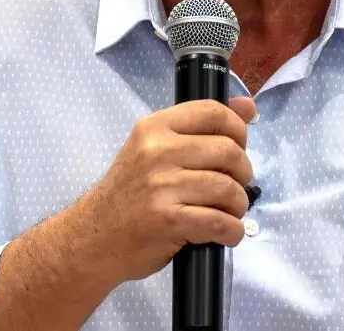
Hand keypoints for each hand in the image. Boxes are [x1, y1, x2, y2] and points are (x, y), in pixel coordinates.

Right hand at [80, 96, 256, 285]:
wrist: (94, 236)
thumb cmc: (130, 190)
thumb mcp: (156, 147)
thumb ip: (201, 125)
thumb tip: (249, 106)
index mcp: (155, 126)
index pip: (213, 111)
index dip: (238, 128)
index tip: (238, 145)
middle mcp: (157, 151)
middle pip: (227, 150)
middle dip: (243, 171)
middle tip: (235, 184)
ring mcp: (161, 186)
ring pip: (227, 187)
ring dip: (238, 204)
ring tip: (230, 209)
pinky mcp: (168, 220)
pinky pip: (219, 222)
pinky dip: (232, 230)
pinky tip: (226, 232)